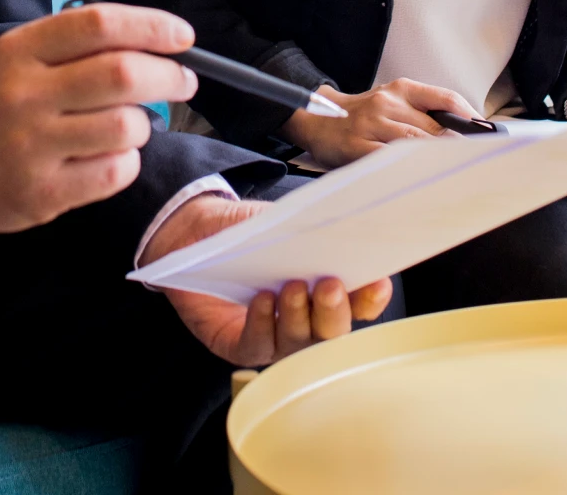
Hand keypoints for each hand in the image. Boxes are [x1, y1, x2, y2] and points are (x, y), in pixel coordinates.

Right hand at [0, 4, 198, 254]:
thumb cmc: (0, 108)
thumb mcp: (22, 60)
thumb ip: (80, 48)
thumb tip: (160, 43)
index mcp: (20, 50)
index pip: (97, 24)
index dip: (150, 26)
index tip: (183, 36)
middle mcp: (23, 94)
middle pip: (122, 74)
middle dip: (168, 76)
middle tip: (182, 81)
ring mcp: (31, 146)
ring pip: (126, 126)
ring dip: (143, 125)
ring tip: (127, 126)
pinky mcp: (42, 193)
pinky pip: (115, 172)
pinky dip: (126, 163)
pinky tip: (108, 157)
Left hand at [140, 194, 391, 364]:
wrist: (190, 229)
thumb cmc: (241, 227)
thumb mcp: (277, 221)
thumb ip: (307, 229)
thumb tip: (343, 225)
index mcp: (321, 288)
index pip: (357, 304)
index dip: (369, 298)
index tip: (376, 282)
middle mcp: (302, 319)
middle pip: (331, 333)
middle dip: (334, 312)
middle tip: (329, 286)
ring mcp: (271, 335)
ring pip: (297, 346)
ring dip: (298, 318)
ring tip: (291, 289)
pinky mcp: (237, 343)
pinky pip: (257, 346)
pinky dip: (262, 324)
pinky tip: (261, 301)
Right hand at [283, 77, 477, 167]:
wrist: (317, 118)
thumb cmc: (364, 114)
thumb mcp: (392, 101)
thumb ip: (424, 113)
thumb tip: (465, 133)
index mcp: (400, 89)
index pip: (445, 99)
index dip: (470, 118)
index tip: (488, 135)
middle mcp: (386, 103)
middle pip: (434, 127)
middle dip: (457, 148)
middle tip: (477, 165)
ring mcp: (370, 125)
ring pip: (414, 145)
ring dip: (437, 161)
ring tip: (455, 174)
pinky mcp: (356, 146)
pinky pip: (388, 160)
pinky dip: (407, 170)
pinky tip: (420, 178)